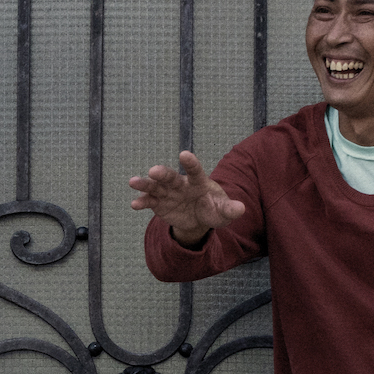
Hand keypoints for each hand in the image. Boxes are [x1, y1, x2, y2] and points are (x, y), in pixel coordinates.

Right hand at [125, 151, 245, 244]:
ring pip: (155, 186)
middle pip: (170, 176)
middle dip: (162, 173)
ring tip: (133, 182)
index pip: (195, 171)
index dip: (190, 163)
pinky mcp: (159, 203)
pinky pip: (149, 202)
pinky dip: (141, 202)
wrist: (198, 219)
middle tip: (153, 171)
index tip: (184, 155)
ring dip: (144, 184)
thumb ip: (230, 209)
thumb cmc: (213, 210)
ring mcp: (168, 193)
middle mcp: (181, 184)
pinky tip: (134, 204)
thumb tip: (241, 208)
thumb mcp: (223, 212)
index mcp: (198, 182)